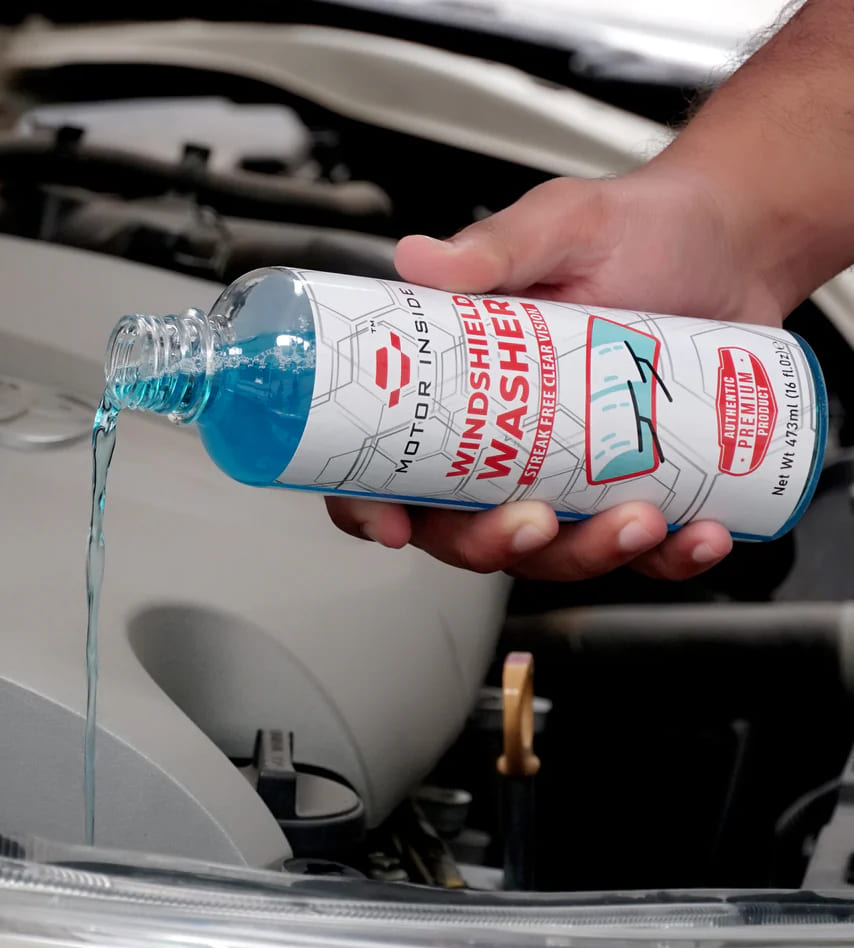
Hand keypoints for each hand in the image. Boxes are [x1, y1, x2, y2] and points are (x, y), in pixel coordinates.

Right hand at [327, 166, 787, 580]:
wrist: (735, 243)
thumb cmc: (640, 232)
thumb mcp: (562, 227)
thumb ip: (497, 248)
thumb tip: (421, 258)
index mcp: (464, 387)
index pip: (391, 462)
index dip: (374, 506)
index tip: (396, 525)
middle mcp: (506, 441)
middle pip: (463, 528)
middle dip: (493, 543)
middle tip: (536, 520)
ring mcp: (571, 473)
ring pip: (549, 551)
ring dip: (587, 554)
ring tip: (641, 518)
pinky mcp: (636, 488)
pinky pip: (640, 550)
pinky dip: (669, 558)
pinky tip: (700, 534)